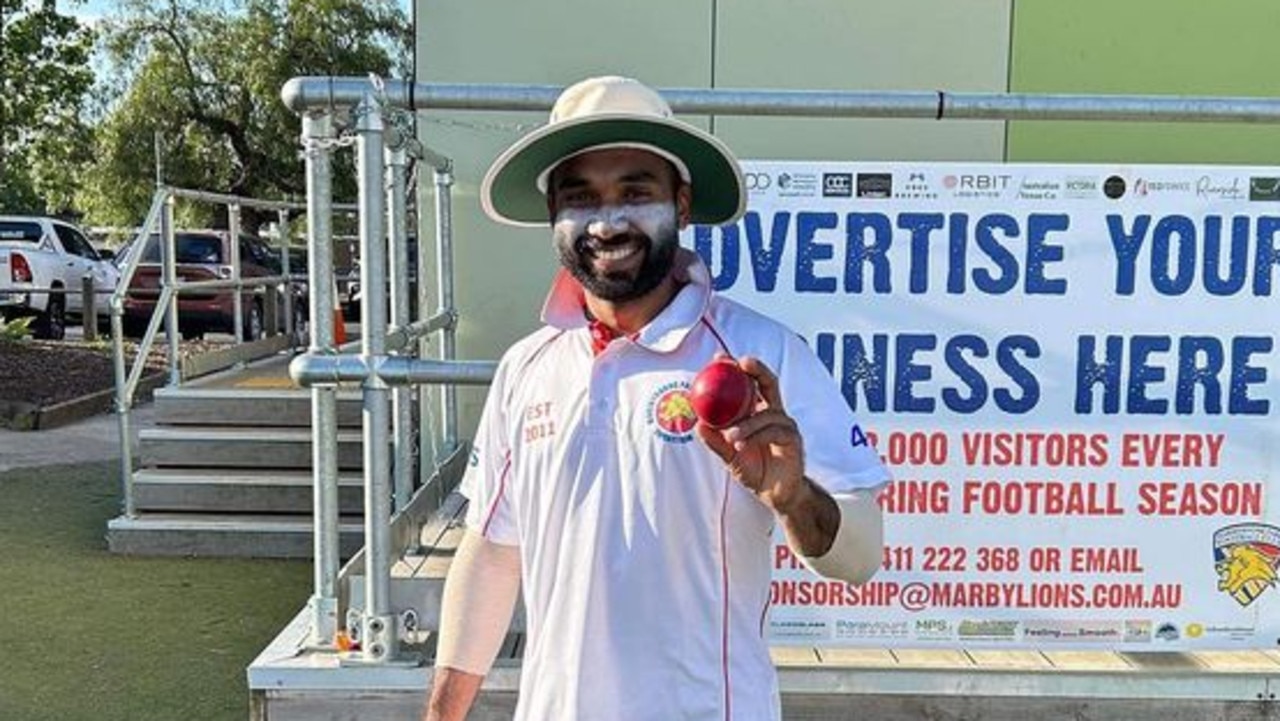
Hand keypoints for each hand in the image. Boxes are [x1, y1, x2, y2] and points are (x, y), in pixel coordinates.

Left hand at [695, 355, 805, 512]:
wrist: (777, 495)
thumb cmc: (755, 470)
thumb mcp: (730, 456)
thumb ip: (716, 441)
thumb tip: (698, 425)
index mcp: (760, 411)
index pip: (750, 383)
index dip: (737, 369)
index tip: (720, 358)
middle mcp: (775, 413)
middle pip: (769, 383)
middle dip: (756, 370)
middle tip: (740, 364)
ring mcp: (786, 426)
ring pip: (768, 414)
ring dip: (747, 423)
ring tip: (730, 436)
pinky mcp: (793, 441)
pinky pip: (775, 433)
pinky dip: (756, 437)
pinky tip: (741, 445)